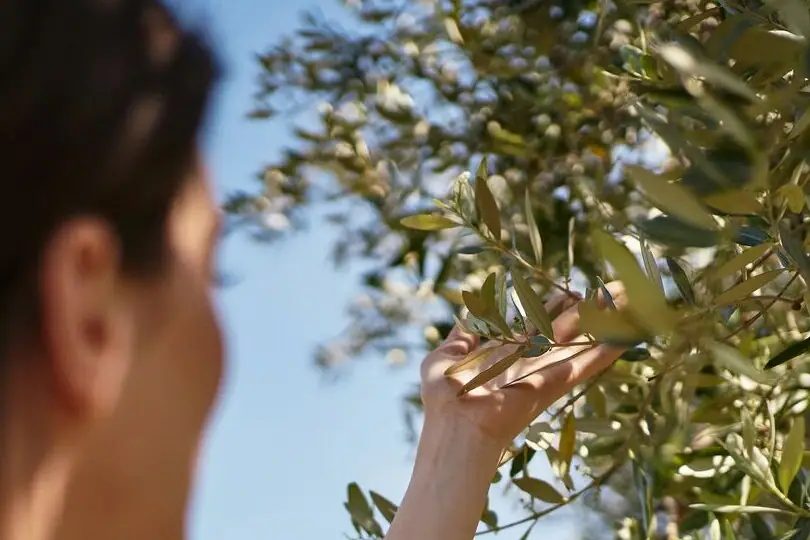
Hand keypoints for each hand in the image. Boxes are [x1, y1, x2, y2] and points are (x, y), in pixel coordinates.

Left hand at [420, 281, 626, 448]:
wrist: (454, 423)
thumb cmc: (444, 395)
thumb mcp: (446, 357)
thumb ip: (460, 336)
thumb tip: (463, 316)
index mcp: (508, 352)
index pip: (539, 323)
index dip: (556, 305)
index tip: (574, 289)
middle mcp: (532, 360)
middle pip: (568, 328)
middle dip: (592, 308)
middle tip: (618, 286)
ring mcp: (547, 371)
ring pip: (584, 339)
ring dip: (609, 321)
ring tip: (634, 300)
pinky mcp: (557, 383)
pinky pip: (588, 363)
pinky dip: (610, 349)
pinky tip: (632, 334)